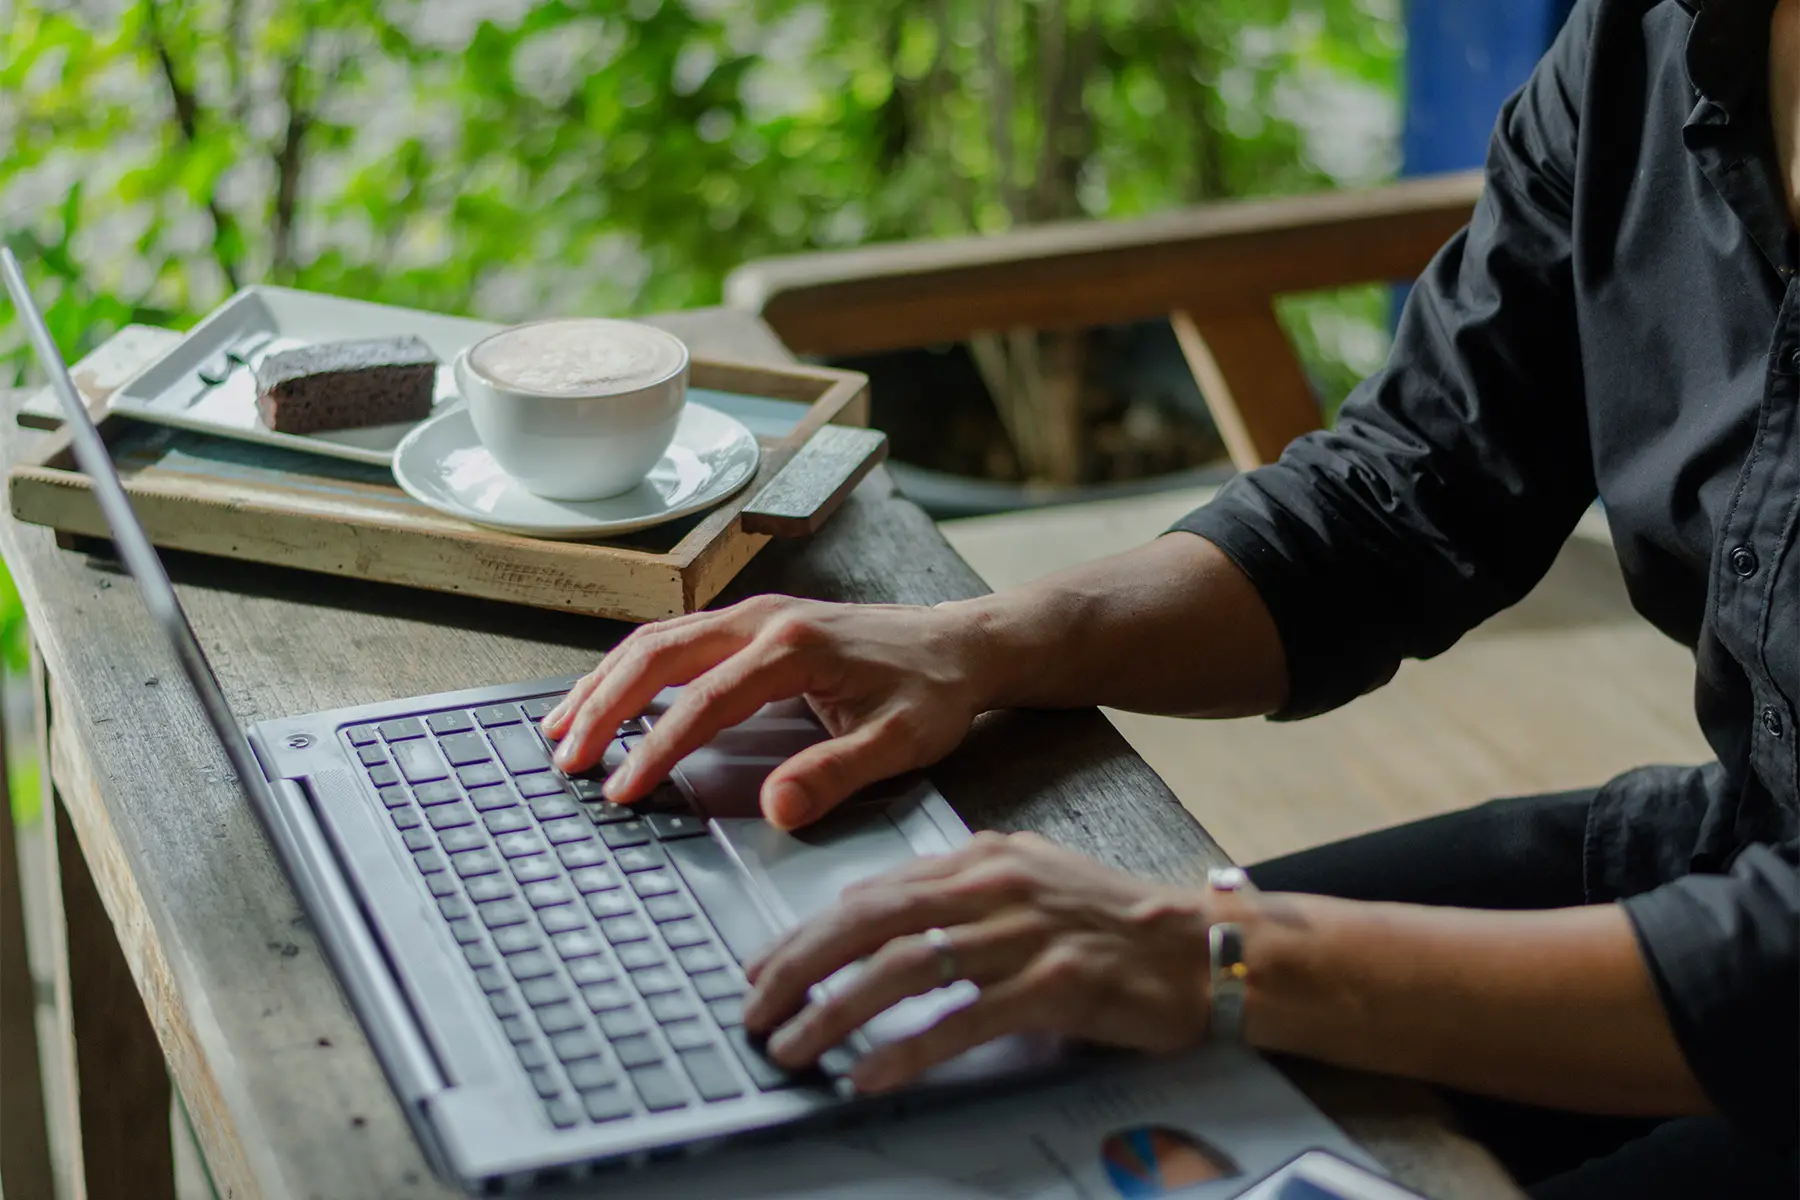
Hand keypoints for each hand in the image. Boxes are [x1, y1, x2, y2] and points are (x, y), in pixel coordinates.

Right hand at [539, 595, 993, 828]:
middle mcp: (764, 619)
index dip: (657, 748)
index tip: (623, 791)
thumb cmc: (934, 692)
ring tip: (563, 730)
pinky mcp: (754, 622)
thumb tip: (776, 810)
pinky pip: (676, 639)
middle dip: (605, 708)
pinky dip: (632, 669)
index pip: (705, 702)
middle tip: (567, 760)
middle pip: (660, 656)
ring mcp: (755, 615)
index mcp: (794, 647)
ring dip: (606, 683)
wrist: (962, 644)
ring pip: (658, 640)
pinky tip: (609, 697)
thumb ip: (836, 774)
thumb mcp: (901, 742)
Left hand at [742, 831, 1214, 1092]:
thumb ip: (951, 890)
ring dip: (837, 1011)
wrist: (1202, 946)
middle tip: (754, 1008)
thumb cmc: (1110, 918)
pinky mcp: (1056, 987)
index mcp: (982, 858)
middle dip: (800, 966)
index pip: (871, 892)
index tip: (763, 969)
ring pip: (905, 968)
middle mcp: (995, 887)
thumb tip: (866, 912)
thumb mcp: (1026, 878)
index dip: (806, 933)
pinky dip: (908, 1050)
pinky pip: (964, 1021)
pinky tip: (870, 1074)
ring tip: (794, 1046)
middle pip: (871, 922)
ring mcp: (1024, 935)